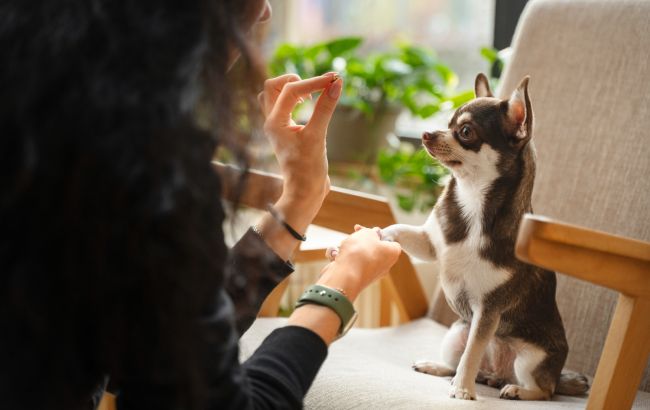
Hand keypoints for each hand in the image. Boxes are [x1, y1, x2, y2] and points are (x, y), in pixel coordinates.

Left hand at [258, 73, 341, 217]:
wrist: (305, 192)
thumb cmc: (308, 169)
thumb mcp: (318, 136)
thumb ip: (325, 108)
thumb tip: (337, 83)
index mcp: (274, 122)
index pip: (291, 90)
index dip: (314, 82)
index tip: (335, 79)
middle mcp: (271, 122)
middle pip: (273, 86)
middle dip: (295, 81)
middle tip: (316, 89)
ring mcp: (277, 126)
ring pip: (274, 95)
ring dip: (291, 89)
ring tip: (310, 96)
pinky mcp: (285, 131)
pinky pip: (283, 106)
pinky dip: (295, 100)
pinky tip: (311, 105)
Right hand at [318, 225, 401, 300]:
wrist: (345, 275)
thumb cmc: (360, 252)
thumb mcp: (368, 233)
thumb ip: (371, 231)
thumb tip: (375, 233)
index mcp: (392, 254)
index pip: (390, 241)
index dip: (379, 234)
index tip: (369, 231)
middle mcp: (384, 265)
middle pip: (372, 247)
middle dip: (360, 240)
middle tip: (353, 236)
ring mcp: (370, 273)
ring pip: (358, 255)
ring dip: (348, 248)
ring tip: (342, 247)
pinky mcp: (356, 278)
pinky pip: (349, 264)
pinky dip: (342, 258)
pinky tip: (336, 256)